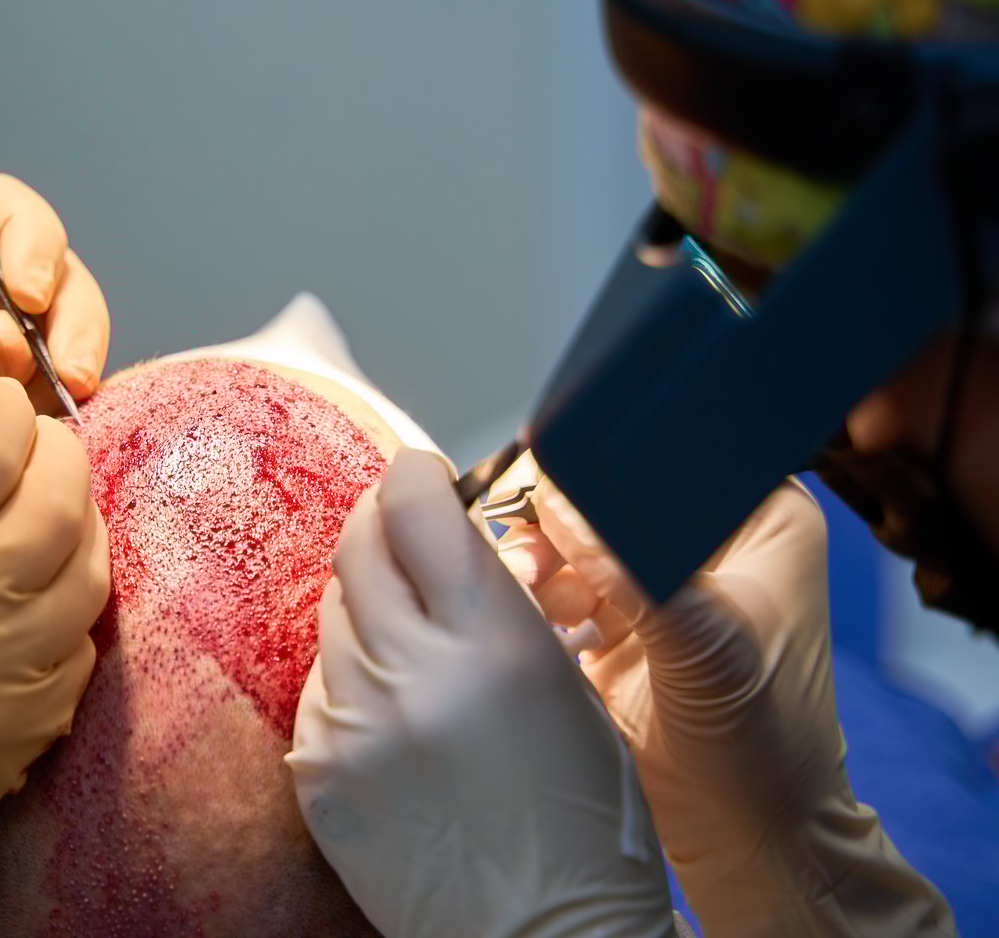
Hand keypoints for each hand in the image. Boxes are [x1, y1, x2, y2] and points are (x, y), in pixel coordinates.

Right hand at [0, 377, 109, 901]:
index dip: (2, 409)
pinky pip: (83, 650)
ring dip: (77, 526)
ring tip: (47, 515)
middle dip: (57, 452)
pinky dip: (72, 608)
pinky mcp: (30, 736)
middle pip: (62, 498)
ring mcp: (11, 682)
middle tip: (36, 447)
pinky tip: (41, 599)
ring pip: (92, 572)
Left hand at [287, 449, 673, 937]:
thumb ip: (497, 605)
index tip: (419, 476)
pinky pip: (317, 686)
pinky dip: (348, 678)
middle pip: (361, 547)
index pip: (417, 508)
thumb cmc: (582, 824)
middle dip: (382, 527)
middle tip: (403, 533)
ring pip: (334, 614)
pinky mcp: (319, 770)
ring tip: (411, 637)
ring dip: (367, 605)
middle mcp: (413, 672)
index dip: (414, 477)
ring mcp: (355, 723)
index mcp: (494, 642)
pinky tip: (392, 706)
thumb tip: (446, 538)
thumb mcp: (568, 688)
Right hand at [495, 459, 954, 934]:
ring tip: (522, 582)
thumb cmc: (766, 744)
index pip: (673, 452)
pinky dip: (529, 591)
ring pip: (572, 532)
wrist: (745, 835)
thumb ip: (633, 571)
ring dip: (535, 552)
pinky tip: (527, 611)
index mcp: (758, 518)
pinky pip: (553, 582)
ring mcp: (653, 579)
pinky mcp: (610, 622)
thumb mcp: (708, 647)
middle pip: (608, 486)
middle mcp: (701, 538)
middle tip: (525, 539)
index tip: (552, 469)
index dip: (609, 454)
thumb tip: (555, 504)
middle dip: (557, 509)